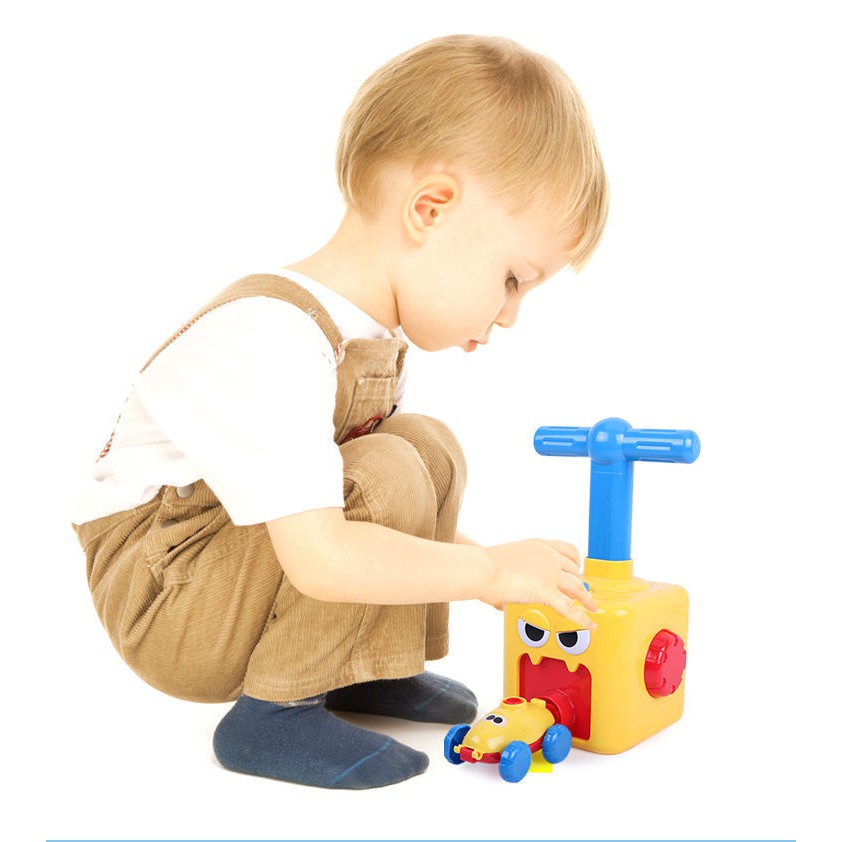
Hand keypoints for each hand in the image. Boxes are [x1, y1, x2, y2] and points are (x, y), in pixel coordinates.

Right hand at [481, 539, 597, 629]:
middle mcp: (549, 556)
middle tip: (582, 592)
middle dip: (580, 581)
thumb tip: (502, 600)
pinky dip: (582, 618)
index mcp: (539, 545)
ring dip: (587, 599)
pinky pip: (570, 607)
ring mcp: (550, 573)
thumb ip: (511, 577)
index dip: (576, 560)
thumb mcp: (504, 561)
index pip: (568, 549)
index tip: (578, 567)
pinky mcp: (547, 591)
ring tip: (592, 608)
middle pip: (574, 570)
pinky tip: (589, 624)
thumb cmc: (485, 565)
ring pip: (578, 587)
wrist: (482, 569)